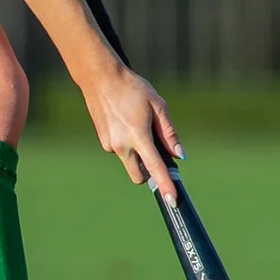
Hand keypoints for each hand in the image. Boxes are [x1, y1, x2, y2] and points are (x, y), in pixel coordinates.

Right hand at [81, 62, 182, 199]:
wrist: (100, 78)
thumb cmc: (132, 88)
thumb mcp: (157, 105)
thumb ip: (169, 133)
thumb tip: (179, 154)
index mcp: (138, 136)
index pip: (155, 168)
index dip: (165, 186)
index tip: (172, 201)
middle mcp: (122, 145)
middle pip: (139, 176)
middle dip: (149, 174)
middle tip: (157, 155)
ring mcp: (110, 145)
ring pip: (129, 161)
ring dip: (138, 155)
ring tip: (138, 125)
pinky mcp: (103, 141)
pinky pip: (120, 151)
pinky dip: (127, 145)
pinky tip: (126, 123)